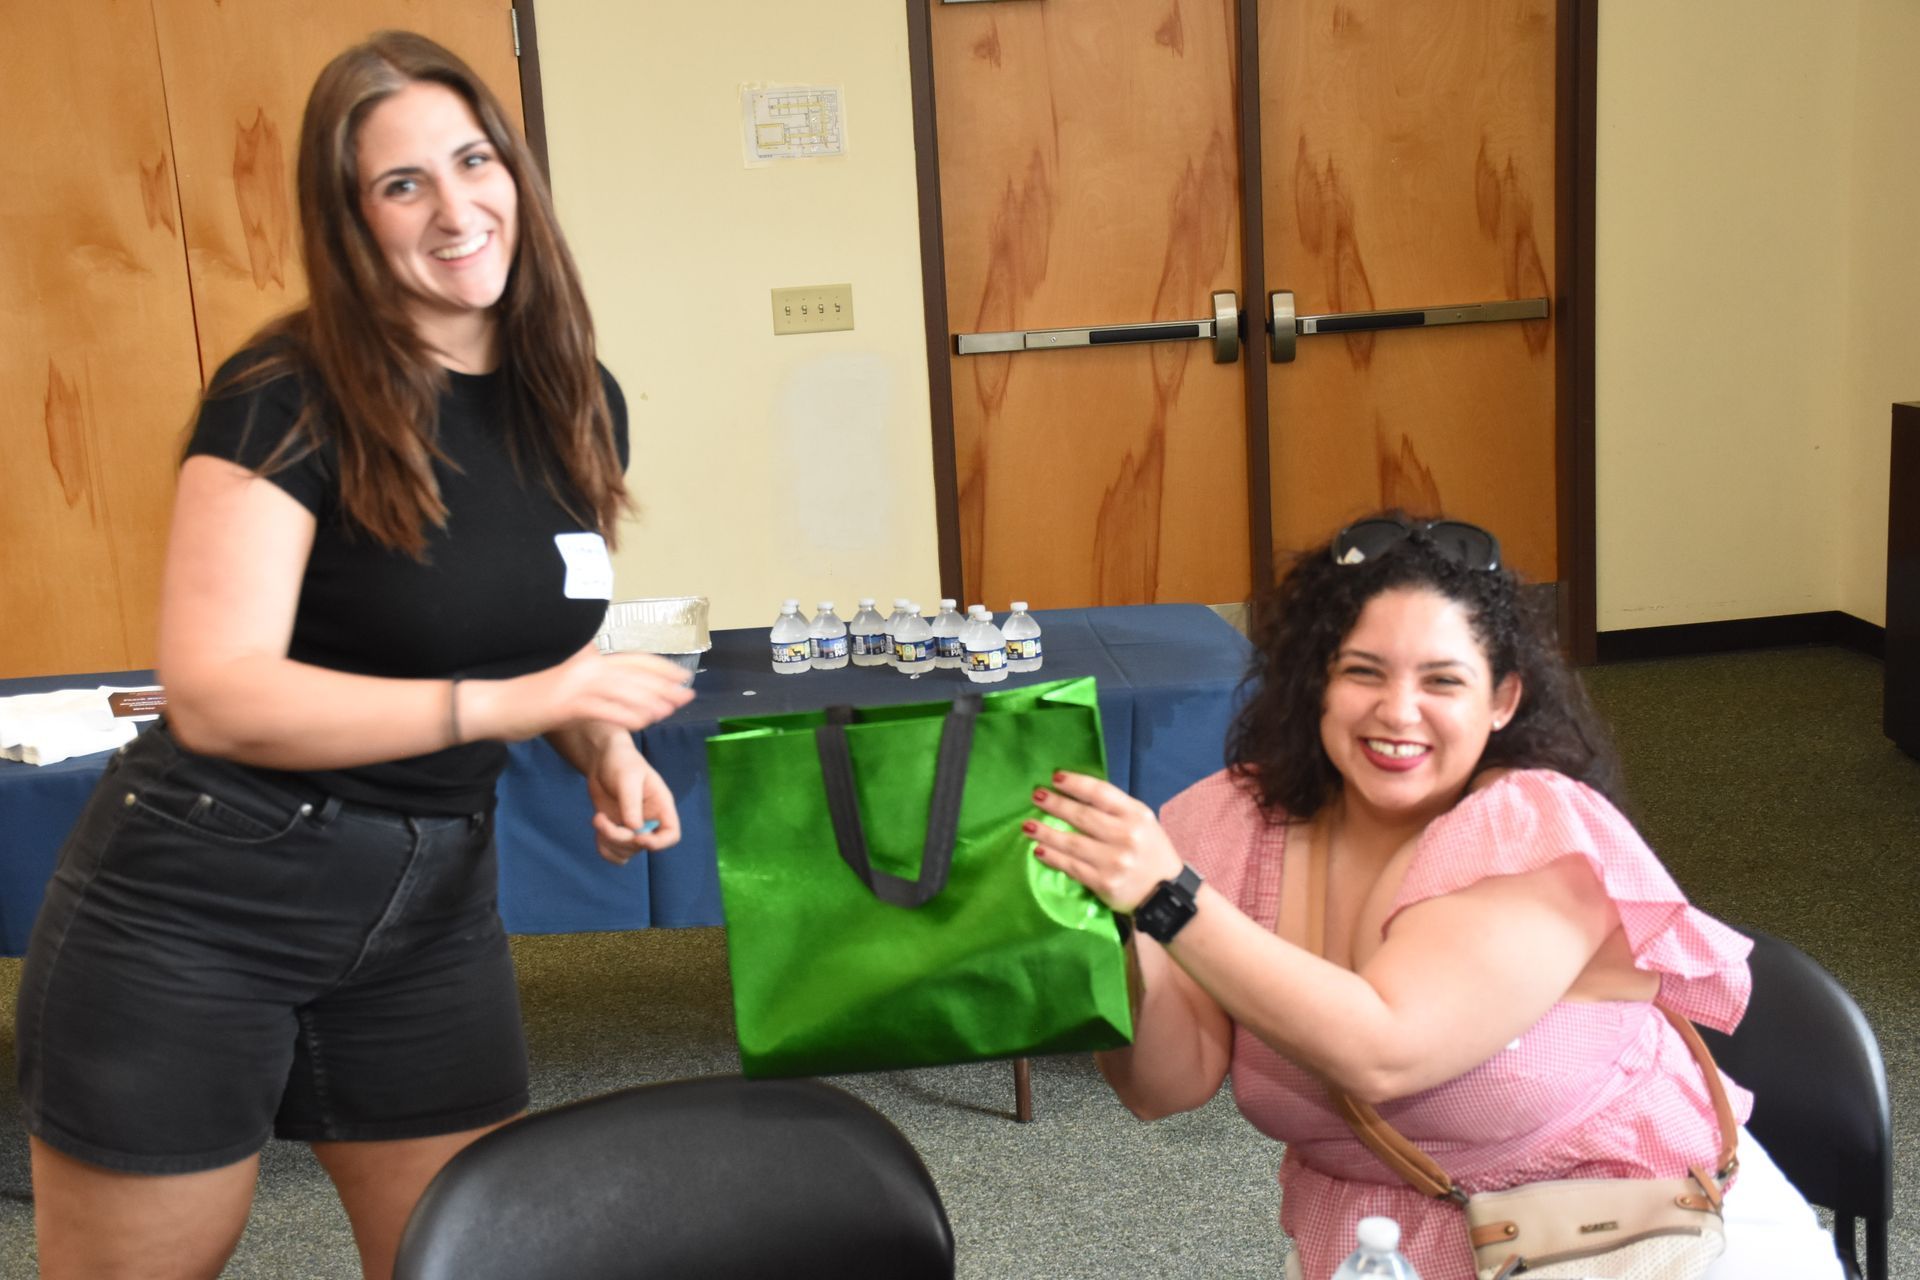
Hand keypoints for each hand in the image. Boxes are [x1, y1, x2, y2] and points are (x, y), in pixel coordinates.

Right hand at [467, 643, 694, 741]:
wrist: (495, 705)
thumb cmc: (530, 699)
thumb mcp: (566, 683)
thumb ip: (592, 680)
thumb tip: (619, 685)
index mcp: (588, 658)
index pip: (633, 659)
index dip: (662, 667)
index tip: (683, 675)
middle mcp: (586, 665)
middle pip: (636, 673)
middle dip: (666, 685)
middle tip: (688, 694)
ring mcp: (577, 683)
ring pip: (626, 692)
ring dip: (652, 702)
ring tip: (671, 710)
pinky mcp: (568, 704)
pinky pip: (607, 711)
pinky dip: (628, 717)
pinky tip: (644, 723)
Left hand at [584, 733, 681, 864]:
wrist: (602, 759)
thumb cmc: (622, 762)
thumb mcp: (628, 777)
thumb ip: (631, 803)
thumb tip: (633, 828)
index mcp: (661, 807)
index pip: (671, 835)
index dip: (658, 843)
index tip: (638, 837)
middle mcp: (649, 821)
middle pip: (642, 846)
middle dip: (620, 838)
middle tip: (601, 819)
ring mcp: (632, 828)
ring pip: (626, 852)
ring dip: (609, 843)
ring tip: (598, 819)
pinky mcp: (616, 830)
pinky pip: (613, 853)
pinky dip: (604, 847)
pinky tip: (598, 825)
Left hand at [1025, 771, 1183, 912]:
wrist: (1164, 893)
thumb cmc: (1149, 851)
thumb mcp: (1142, 822)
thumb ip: (1115, 809)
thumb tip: (1076, 794)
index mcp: (1136, 815)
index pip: (1101, 793)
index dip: (1076, 784)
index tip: (1056, 777)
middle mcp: (1126, 836)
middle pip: (1083, 816)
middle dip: (1056, 804)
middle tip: (1036, 796)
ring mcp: (1114, 861)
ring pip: (1072, 843)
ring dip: (1046, 832)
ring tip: (1028, 825)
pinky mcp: (1104, 883)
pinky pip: (1071, 866)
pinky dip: (1053, 857)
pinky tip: (1039, 850)